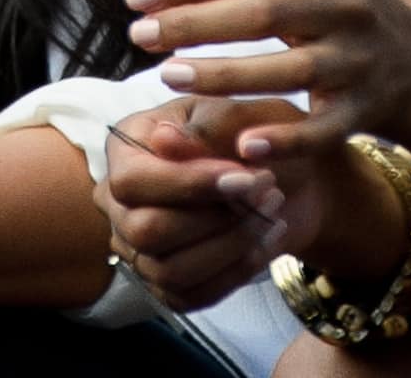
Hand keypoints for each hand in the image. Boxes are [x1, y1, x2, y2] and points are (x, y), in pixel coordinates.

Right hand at [97, 98, 299, 311]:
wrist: (289, 172)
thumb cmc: (255, 133)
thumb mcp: (235, 115)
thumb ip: (202, 128)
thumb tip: (163, 139)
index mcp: (126, 149)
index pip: (133, 181)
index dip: (187, 185)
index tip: (245, 179)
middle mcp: (121, 203)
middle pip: (145, 231)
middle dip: (214, 218)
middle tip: (268, 191)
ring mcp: (141, 249)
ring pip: (170, 270)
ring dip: (231, 245)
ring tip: (273, 212)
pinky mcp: (169, 283)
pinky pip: (193, 296)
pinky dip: (236, 272)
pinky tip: (268, 241)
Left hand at [124, 0, 410, 159]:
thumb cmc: (333, 12)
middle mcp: (349, 2)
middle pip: (263, 13)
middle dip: (195, 23)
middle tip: (141, 35)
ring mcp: (360, 58)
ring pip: (287, 70)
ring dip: (222, 75)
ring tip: (168, 76)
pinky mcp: (366, 108)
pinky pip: (322, 128)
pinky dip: (284, 139)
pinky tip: (241, 145)